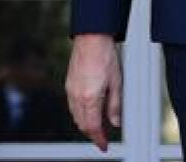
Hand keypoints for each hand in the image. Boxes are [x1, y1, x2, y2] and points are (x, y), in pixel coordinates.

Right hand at [65, 33, 121, 150]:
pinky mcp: (68, 84)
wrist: (91, 38)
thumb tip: (116, 122)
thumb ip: (115, 105)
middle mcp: (76, 96)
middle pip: (82, 124)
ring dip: (86, 123)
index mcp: (90, 97)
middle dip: (92, 133)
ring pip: (76, 116)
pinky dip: (81, 113)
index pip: (92, 127)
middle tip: (103, 137)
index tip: (104, 145)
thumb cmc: (105, 56)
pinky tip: (90, 110)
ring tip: (98, 126)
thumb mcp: (117, 82)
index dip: (99, 139)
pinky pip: (72, 106)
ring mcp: (70, 90)